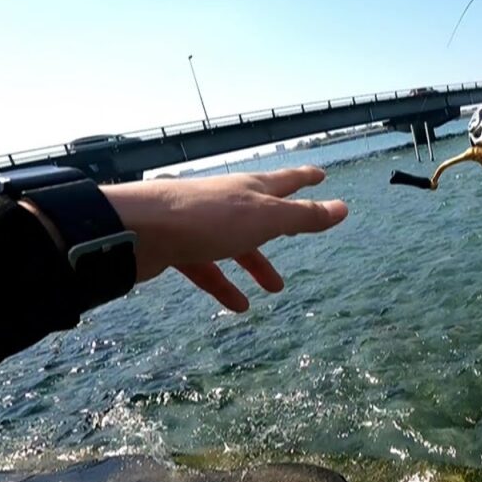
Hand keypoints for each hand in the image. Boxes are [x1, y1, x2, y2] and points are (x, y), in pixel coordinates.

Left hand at [100, 166, 347, 311]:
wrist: (139, 231)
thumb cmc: (208, 219)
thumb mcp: (266, 219)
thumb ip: (303, 217)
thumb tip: (343, 208)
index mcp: (251, 190)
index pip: (286, 181)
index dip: (306, 179)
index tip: (321, 175)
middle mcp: (227, 203)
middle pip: (262, 214)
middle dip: (283, 224)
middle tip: (302, 228)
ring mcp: (201, 225)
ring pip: (236, 245)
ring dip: (256, 264)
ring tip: (275, 289)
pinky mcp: (179, 248)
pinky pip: (208, 268)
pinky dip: (224, 285)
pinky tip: (238, 306)